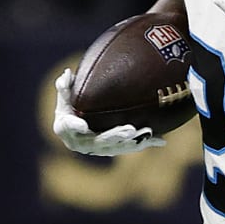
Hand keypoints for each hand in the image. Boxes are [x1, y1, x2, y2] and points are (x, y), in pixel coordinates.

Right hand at [51, 69, 166, 155]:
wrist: (74, 127)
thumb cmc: (68, 107)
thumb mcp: (63, 96)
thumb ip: (64, 86)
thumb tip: (67, 73)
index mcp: (66, 129)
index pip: (69, 127)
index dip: (75, 126)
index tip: (83, 126)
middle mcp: (82, 143)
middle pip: (100, 141)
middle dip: (115, 136)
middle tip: (129, 130)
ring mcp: (99, 149)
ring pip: (118, 147)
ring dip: (133, 142)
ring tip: (148, 132)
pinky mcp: (113, 149)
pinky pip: (130, 147)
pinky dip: (145, 143)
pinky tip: (161, 140)